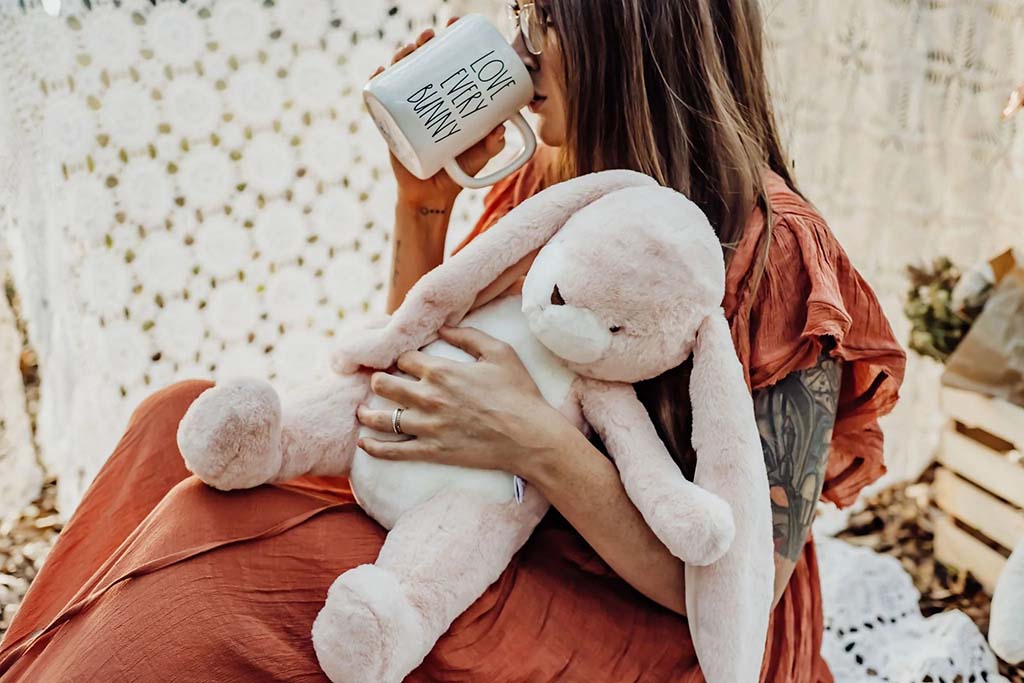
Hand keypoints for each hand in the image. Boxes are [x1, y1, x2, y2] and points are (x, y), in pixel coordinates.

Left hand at [354, 326, 566, 476]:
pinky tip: (364, 443)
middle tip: (380, 383)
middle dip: (379, 381)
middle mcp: (427, 397)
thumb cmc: (518, 392)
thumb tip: (443, 328)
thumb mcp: (499, 353)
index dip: (402, 358)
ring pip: (381, 418)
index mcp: (441, 371)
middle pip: (384, 385)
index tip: (403, 362)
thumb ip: (468, 336)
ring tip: (362, 411)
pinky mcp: (431, 452)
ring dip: (367, 413)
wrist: (529, 436)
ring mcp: (427, 427)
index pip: (404, 358)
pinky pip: (393, 451)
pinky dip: (374, 448)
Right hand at [369, 17, 507, 205]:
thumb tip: (500, 129)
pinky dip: (377, 84)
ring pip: (399, 75)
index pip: (447, 62)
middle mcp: (425, 100)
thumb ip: (492, 145)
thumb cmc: (458, 170)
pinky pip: (379, 101)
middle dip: (422, 43)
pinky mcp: (391, 125)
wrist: (433, 195)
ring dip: (401, 57)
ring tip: (408, 50)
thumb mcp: (480, 155)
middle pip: (421, 62)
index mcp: (447, 98)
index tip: (454, 25)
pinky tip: (380, 72)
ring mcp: (406, 110)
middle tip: (429, 36)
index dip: (449, 41)